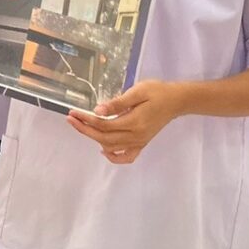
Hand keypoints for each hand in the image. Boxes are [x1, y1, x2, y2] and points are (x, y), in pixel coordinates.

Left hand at [67, 80, 181, 164]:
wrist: (177, 100)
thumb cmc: (158, 92)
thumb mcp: (138, 91)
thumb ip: (117, 103)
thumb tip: (97, 111)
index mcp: (134, 122)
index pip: (104, 125)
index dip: (86, 120)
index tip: (73, 113)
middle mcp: (136, 136)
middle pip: (104, 138)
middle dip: (84, 129)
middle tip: (71, 119)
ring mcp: (139, 141)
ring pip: (111, 147)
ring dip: (95, 139)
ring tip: (82, 127)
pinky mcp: (142, 143)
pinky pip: (127, 157)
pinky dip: (114, 157)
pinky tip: (103, 149)